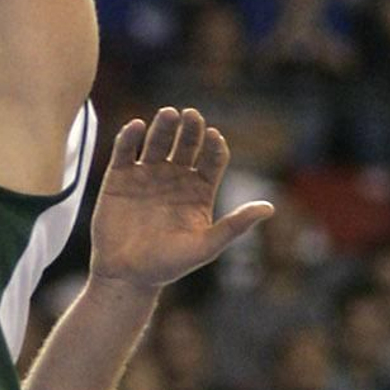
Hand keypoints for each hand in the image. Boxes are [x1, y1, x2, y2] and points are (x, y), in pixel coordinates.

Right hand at [88, 107, 271, 293]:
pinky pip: (125, 150)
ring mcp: (147, 174)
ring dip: (163, 126)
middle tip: (191, 116)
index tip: (213, 136)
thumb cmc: (168, 265)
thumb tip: (269, 208)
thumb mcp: (205, 247)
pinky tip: (136, 127)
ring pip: (157, 142)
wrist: (126, 275)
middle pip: (187, 144)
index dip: (214, 145)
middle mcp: (175, 177)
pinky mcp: (119, 176)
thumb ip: (234, 226)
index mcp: (199, 190)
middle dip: (190, 129)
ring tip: (168, 114)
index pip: (212, 158)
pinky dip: (130, 137)